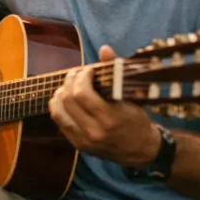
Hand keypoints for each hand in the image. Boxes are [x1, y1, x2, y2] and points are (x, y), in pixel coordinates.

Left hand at [48, 45, 160, 167]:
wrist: (141, 150)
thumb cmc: (137, 119)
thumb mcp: (132, 96)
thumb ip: (116, 71)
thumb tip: (104, 49)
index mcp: (110, 118)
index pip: (82, 93)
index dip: (81, 76)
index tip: (88, 70)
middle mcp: (94, 131)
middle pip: (67, 100)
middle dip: (69, 82)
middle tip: (76, 74)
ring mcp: (84, 140)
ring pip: (58, 112)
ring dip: (59, 94)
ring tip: (67, 86)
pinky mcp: (78, 145)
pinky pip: (59, 122)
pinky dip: (59, 108)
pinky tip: (66, 100)